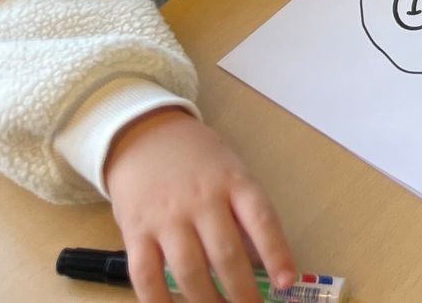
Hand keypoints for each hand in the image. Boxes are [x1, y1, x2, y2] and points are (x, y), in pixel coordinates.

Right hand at [103, 108, 294, 302]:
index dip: (276, 253)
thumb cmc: (198, 160)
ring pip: (189, 270)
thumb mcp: (230, 172)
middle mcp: (201, 199)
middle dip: (242, 293)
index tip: (287, 283)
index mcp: (233, 181)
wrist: (144, 136)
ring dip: (206, 302)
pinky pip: (145, 276)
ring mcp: (166, 217)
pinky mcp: (135, 232)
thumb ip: (243, 214)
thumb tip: (262, 265)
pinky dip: (159, 302)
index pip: (261, 219)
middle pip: (225, 253)